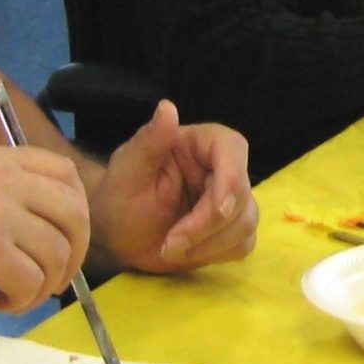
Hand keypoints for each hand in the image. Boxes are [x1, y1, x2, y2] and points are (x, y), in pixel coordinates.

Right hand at [0, 144, 90, 313]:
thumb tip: (38, 229)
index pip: (64, 172)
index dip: (75, 209)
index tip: (63, 237)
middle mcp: (1, 178)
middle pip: (74, 213)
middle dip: (74, 252)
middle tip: (54, 278)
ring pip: (56, 253)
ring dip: (46, 283)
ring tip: (17, 295)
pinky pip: (31, 281)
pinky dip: (22, 300)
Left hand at [90, 100, 259, 273]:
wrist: (117, 235)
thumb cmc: (118, 197)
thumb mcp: (127, 170)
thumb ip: (149, 141)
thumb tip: (167, 108)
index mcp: (200, 143)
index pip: (233, 149)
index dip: (231, 181)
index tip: (216, 211)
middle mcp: (221, 167)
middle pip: (242, 194)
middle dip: (207, 226)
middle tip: (169, 245)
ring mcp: (231, 200)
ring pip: (246, 223)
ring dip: (208, 245)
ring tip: (169, 249)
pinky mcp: (232, 229)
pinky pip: (243, 244)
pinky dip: (215, 255)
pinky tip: (186, 253)